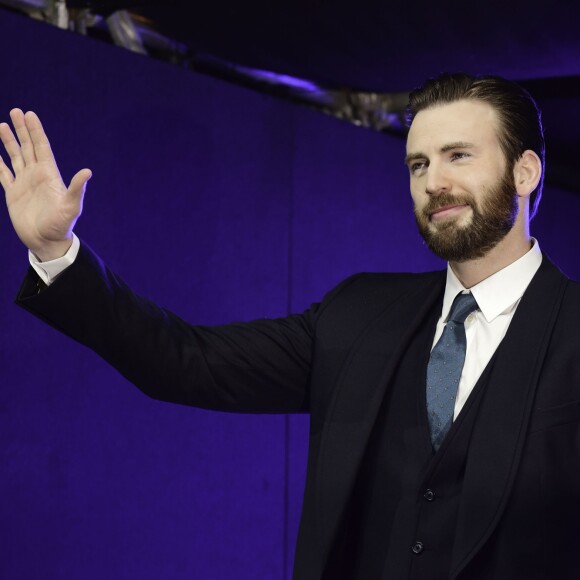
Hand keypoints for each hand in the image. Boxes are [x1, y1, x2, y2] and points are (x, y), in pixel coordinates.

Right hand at [0, 109, 91, 260]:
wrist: (47, 241)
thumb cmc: (61, 225)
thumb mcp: (71, 206)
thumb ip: (76, 188)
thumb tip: (87, 172)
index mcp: (49, 174)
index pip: (42, 147)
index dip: (35, 131)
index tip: (29, 114)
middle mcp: (37, 175)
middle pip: (28, 147)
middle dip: (22, 129)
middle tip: (15, 110)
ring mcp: (24, 183)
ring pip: (15, 157)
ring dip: (9, 142)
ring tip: (2, 125)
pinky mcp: (13, 193)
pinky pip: (2, 174)